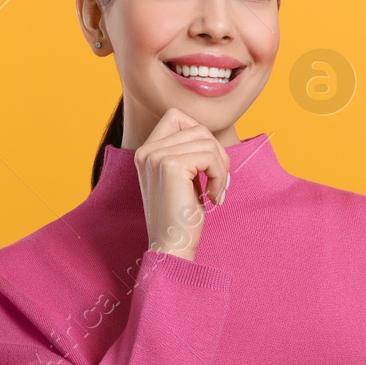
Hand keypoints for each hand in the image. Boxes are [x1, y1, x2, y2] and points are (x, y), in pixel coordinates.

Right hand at [135, 108, 230, 261]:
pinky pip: (210, 156)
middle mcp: (146, 151)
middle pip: (197, 128)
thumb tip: (211, 136)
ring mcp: (156, 157)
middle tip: (218, 182)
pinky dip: (219, 176)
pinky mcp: (171, 166)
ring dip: (220, 167)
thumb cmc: (181, 217)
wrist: (171, 247)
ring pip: (207, 141)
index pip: (176, 117)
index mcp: (145, 152)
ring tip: (216, 192)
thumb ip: (187, 153)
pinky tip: (213, 197)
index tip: (205, 166)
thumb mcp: (182, 178)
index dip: (199, 136)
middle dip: (216, 154)